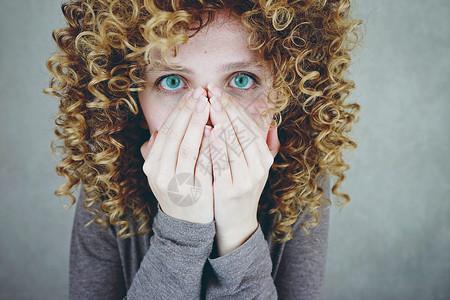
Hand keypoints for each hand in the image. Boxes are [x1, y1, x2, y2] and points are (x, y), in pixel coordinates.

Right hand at [140, 88, 213, 223]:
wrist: (187, 227)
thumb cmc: (179, 192)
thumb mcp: (163, 174)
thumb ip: (160, 153)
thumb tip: (158, 130)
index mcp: (152, 165)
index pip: (166, 131)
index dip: (179, 111)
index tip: (191, 94)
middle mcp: (159, 173)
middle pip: (175, 135)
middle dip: (189, 111)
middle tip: (202, 93)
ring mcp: (176, 184)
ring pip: (187, 147)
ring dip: (197, 123)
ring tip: (209, 105)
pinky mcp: (195, 192)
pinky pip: (203, 164)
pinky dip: (208, 145)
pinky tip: (215, 130)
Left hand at [207, 85, 279, 255]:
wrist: (235, 224)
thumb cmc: (240, 190)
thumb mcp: (255, 168)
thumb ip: (264, 147)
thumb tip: (271, 125)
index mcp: (263, 157)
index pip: (249, 124)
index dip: (234, 106)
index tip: (219, 91)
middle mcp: (259, 166)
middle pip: (243, 130)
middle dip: (227, 107)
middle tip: (211, 90)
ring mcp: (247, 179)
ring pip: (235, 143)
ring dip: (222, 120)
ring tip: (210, 103)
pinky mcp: (231, 190)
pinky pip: (223, 163)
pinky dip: (217, 145)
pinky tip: (209, 130)